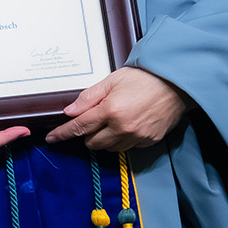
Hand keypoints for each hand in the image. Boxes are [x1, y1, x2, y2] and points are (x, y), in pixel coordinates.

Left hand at [45, 67, 188, 152]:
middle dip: (87, 134)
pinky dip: (121, 140)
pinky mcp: (149, 141)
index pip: (79, 128)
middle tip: (94, 119)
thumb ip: (88, 98)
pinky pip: (127, 147)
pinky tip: (125, 126)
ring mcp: (138, 136)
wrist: (176, 84)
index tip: (51, 138)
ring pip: (109, 148)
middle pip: (92, 143)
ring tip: (111, 122)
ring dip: (103, 139)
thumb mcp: (111, 81)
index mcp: (110, 111)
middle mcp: (123, 127)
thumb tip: (70, 112)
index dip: (63, 134)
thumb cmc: (144, 79)